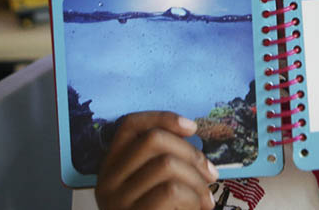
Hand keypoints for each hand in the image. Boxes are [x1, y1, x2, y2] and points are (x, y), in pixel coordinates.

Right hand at [95, 111, 218, 209]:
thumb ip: (164, 161)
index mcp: (112, 165)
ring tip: (207, 198)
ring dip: (197, 180)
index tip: (192, 127)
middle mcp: (108, 180)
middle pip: (153, 140)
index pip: (130, 125)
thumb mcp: (153, 185)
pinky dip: (194, 197)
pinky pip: (171, 192)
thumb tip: (192, 134)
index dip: (163, 117)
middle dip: (191, 152)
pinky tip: (200, 208)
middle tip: (210, 173)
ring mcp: (118, 201)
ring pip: (166, 164)